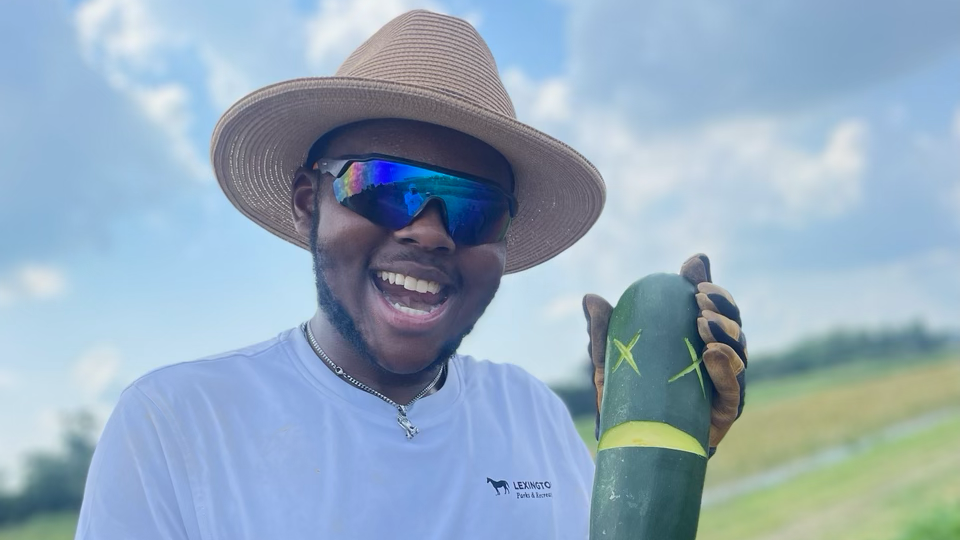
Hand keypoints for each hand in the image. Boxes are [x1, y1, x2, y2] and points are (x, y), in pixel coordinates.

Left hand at [582, 254, 746, 455]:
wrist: (630, 446)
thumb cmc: (626, 398)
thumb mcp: (611, 362)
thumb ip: (603, 332)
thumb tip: (591, 297)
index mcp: (696, 340)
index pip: (712, 308)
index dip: (708, 285)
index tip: (692, 271)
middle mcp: (716, 359)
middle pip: (732, 325)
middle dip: (722, 305)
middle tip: (698, 299)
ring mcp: (723, 385)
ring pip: (739, 351)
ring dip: (725, 332)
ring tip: (702, 323)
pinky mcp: (724, 412)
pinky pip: (733, 388)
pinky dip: (727, 368)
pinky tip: (713, 353)